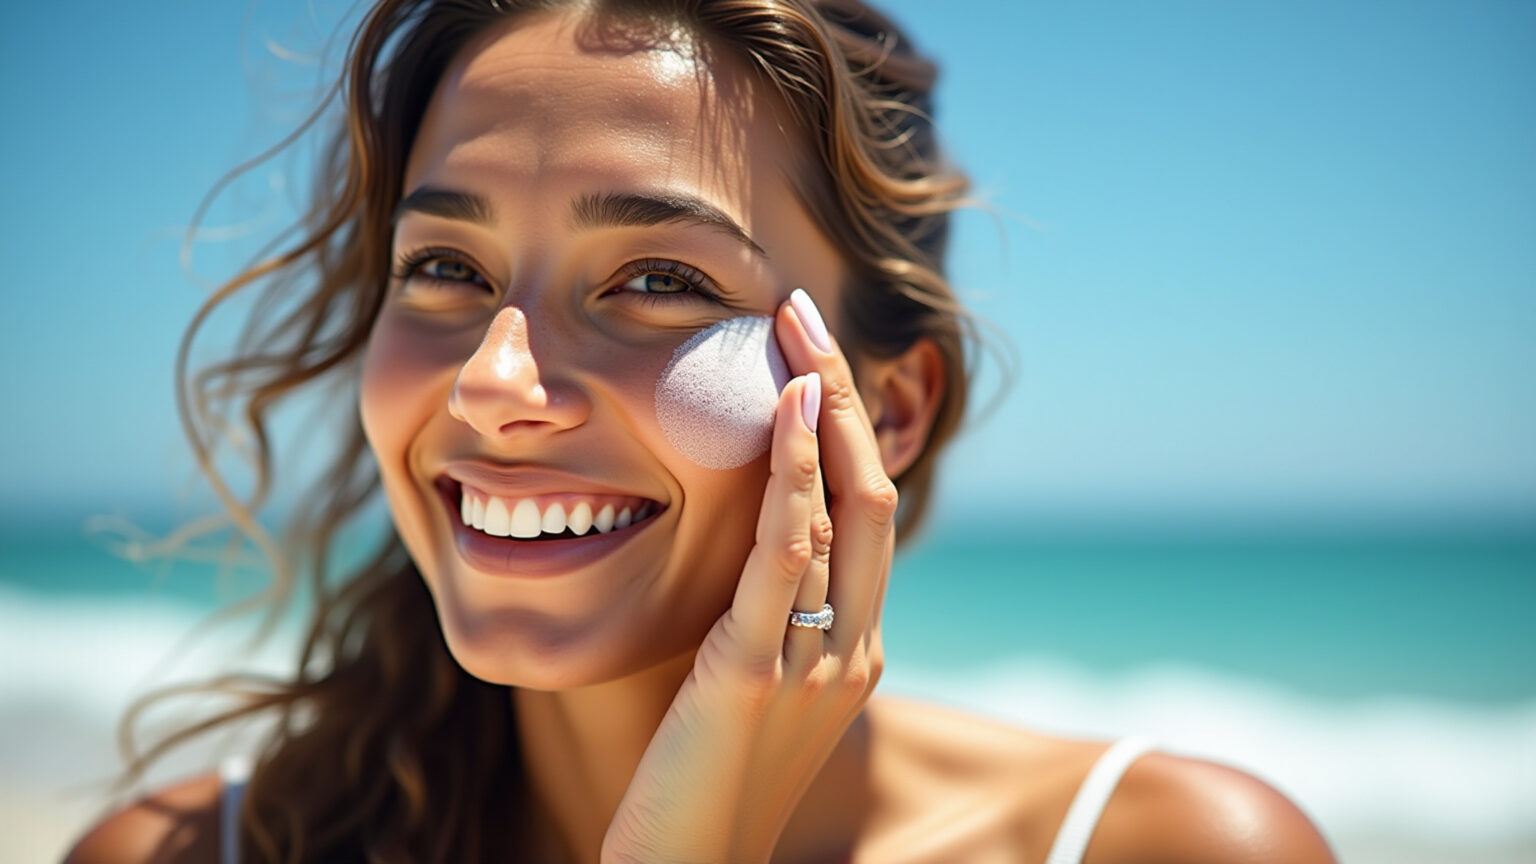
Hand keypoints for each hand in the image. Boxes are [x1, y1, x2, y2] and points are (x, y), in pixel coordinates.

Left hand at [601, 291, 896, 863]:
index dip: (843, 427)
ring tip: (792, 328)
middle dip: (841, 392)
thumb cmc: (699, 790)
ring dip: (820, 406)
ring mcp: (818, 662)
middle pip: (871, 491)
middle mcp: (855, 649)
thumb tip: (748, 558)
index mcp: (855, 650)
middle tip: (802, 311)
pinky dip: (793, 473)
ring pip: (843, 507)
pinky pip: (788, 556)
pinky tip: (783, 409)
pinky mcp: (759, 674)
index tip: (806, 355)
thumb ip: (765, 628)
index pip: (863, 515)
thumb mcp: (748, 695)